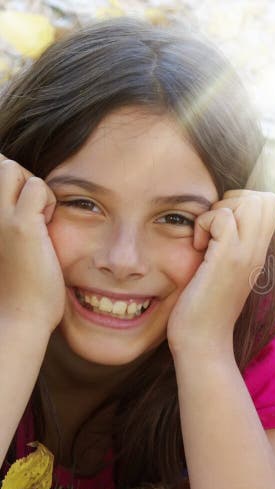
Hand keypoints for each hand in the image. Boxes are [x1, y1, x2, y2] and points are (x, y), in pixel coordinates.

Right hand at [0, 155, 63, 330]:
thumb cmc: (19, 281)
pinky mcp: (19, 225)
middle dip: (23, 181)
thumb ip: (13, 215)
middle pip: (3, 165)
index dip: (12, 186)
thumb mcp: (9, 240)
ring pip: (14, 169)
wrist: (20, 316)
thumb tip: (29, 190)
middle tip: (34, 216)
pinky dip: (49, 201)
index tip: (29, 217)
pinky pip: (38, 186)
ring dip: (35, 190)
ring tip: (38, 223)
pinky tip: (47, 229)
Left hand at [167, 190, 274, 355]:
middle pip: (265, 198)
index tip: (222, 226)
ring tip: (206, 238)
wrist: (203, 341)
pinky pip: (223, 217)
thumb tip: (220, 221)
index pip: (270, 203)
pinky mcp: (229, 259)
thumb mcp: (224, 270)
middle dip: (233, 201)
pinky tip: (197, 248)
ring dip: (219, 211)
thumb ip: (230, 246)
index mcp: (260, 251)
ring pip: (248, 202)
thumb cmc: (205, 308)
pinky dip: (204, 224)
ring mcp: (247, 254)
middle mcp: (259, 251)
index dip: (244, 202)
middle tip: (214, 228)